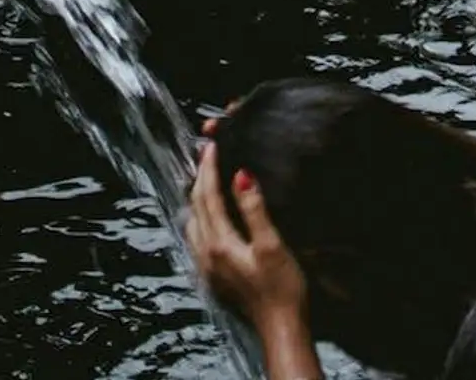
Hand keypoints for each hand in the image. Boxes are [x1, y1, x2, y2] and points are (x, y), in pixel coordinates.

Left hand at [185, 141, 309, 337]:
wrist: (281, 329)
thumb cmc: (282, 290)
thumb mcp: (272, 245)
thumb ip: (254, 209)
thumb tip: (240, 175)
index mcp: (220, 244)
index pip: (208, 196)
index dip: (209, 168)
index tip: (212, 146)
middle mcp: (207, 255)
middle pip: (196, 206)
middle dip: (201, 177)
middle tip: (207, 155)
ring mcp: (208, 268)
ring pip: (193, 222)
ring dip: (197, 197)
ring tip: (206, 179)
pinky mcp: (214, 278)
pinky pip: (197, 238)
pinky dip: (200, 217)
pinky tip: (209, 216)